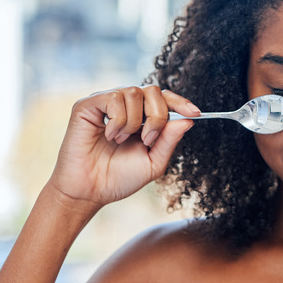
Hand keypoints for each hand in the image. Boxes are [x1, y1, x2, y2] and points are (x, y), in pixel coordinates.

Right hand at [46, 86, 199, 208]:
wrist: (90, 192)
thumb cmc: (119, 178)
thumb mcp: (153, 162)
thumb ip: (169, 141)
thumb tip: (188, 120)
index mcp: (142, 117)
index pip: (164, 98)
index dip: (181, 102)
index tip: (195, 113)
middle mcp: (125, 106)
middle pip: (153, 91)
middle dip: (158, 116)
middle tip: (148, 140)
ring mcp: (106, 103)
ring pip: (134, 93)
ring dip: (134, 121)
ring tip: (122, 141)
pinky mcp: (87, 105)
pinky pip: (113, 98)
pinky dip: (118, 120)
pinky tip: (110, 136)